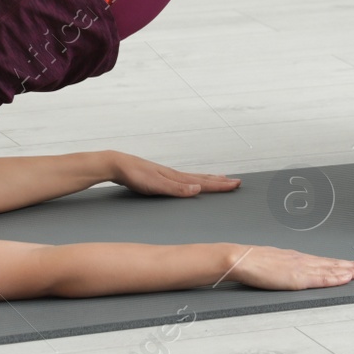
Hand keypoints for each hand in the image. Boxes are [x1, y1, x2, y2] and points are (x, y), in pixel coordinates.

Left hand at [104, 151, 240, 197]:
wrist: (117, 165)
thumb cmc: (134, 175)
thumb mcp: (155, 185)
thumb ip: (176, 188)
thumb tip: (198, 188)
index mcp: (176, 178)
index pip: (203, 182)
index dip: (220, 184)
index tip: (236, 184)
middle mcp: (175, 175)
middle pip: (202, 178)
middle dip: (219, 181)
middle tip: (236, 182)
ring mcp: (168, 175)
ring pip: (194, 177)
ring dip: (209, 179)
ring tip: (220, 178)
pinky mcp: (160, 177)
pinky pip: (184, 179)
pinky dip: (193, 180)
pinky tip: (191, 182)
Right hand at [225, 245, 353, 290]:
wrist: (241, 259)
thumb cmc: (251, 262)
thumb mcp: (271, 262)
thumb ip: (282, 266)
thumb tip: (286, 271)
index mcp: (296, 258)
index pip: (323, 261)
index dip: (340, 263)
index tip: (353, 264)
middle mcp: (302, 260)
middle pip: (332, 264)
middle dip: (351, 266)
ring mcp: (301, 268)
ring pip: (331, 269)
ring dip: (349, 271)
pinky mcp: (297, 278)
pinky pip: (322, 279)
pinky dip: (336, 278)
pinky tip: (347, 277)